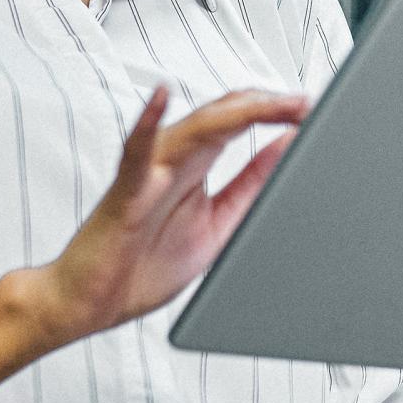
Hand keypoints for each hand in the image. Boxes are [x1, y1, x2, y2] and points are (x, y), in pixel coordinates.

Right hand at [35, 87, 306, 343]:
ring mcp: (147, 172)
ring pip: (195, 127)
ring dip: (237, 111)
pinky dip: (148, 122)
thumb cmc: (142, 265)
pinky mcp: (124, 193)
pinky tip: (162, 98)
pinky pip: (135, 152)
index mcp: (195, 165)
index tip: (314, 107)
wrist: (88, 304)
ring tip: (274, 102)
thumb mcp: (218, 223)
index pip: (239, 120)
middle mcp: (172, 159)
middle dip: (268, 105)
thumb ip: (249, 185)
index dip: (277, 110)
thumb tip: (287, 147)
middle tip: (307, 102)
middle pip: (224, 115)